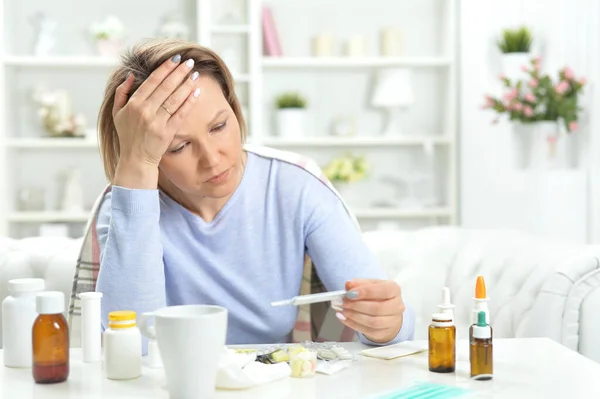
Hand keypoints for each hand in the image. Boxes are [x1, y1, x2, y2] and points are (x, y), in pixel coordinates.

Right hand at [112, 55, 200, 186]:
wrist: (135, 159)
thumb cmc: (127, 135)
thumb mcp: (117, 113)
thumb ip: (122, 92)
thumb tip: (131, 75)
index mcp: (134, 104)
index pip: (152, 81)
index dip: (165, 68)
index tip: (175, 59)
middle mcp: (145, 111)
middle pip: (166, 87)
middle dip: (179, 72)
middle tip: (190, 62)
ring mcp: (157, 122)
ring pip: (175, 99)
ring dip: (186, 85)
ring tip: (195, 74)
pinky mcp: (168, 132)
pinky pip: (181, 114)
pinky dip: (189, 102)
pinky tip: (196, 92)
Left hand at [333, 279, 404, 343]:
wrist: (386, 312)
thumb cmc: (377, 296)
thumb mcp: (369, 284)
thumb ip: (358, 283)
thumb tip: (349, 285)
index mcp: (394, 289)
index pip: (383, 290)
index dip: (365, 292)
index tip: (350, 293)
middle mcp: (397, 306)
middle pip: (377, 308)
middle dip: (357, 305)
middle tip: (343, 302)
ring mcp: (392, 321)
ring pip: (373, 322)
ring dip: (354, 316)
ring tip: (343, 310)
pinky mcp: (384, 332)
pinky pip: (368, 331)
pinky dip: (353, 324)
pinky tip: (344, 318)